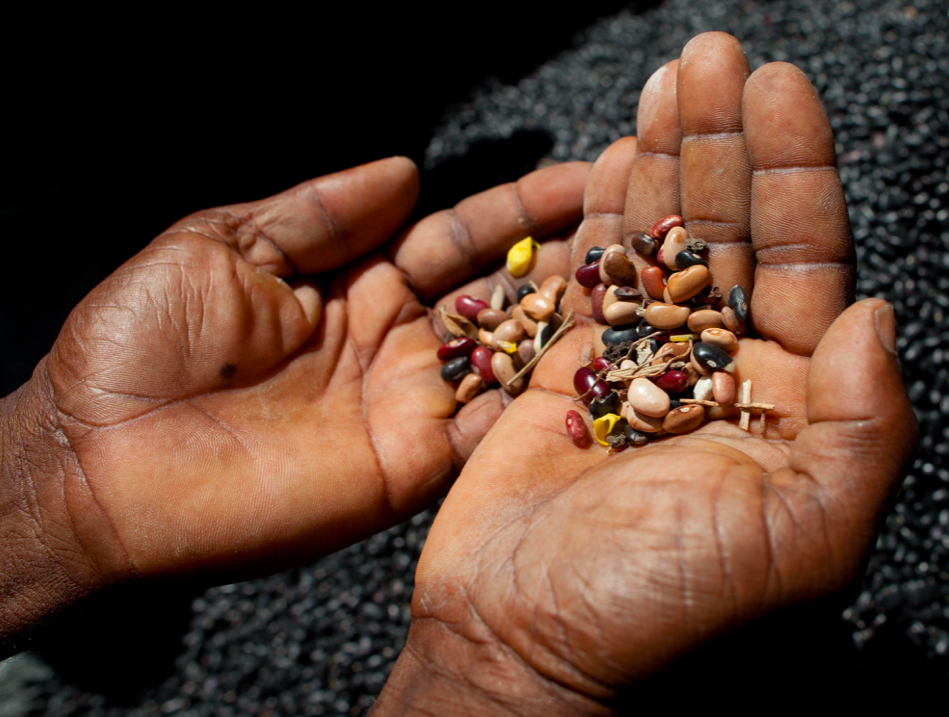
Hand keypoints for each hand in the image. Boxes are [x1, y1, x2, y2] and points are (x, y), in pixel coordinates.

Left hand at [0, 156, 590, 642]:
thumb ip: (320, 212)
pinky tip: (602, 370)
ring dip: (572, 326)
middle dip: (567, 260)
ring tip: (647, 287)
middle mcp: (394, 341)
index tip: (583, 178)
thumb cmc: (140, 341)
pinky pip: (487, 433)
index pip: (455, 236)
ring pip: (507, 359)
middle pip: (498, 294)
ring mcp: (405, 405)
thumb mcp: (226, 244)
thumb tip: (409, 169)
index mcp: (353, 282)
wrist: (98, 459)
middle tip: (641, 224)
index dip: (517, 208)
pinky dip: (540, 405)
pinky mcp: (406, 466)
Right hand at [375, 34, 916, 714]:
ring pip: (660, 240)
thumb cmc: (660, 606)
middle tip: (714, 55)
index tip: (779, 91)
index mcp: (785, 403)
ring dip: (668, 157)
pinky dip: (604, 213)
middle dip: (726, 140)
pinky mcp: (568, 367)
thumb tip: (873, 315)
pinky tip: (619, 154)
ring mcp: (639, 363)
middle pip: (729, 231)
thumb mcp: (801, 533)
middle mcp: (718, 372)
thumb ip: (857, 426)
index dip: (795, 174)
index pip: (801, 263)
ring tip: (673, 78)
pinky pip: (592, 274)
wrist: (526, 637)